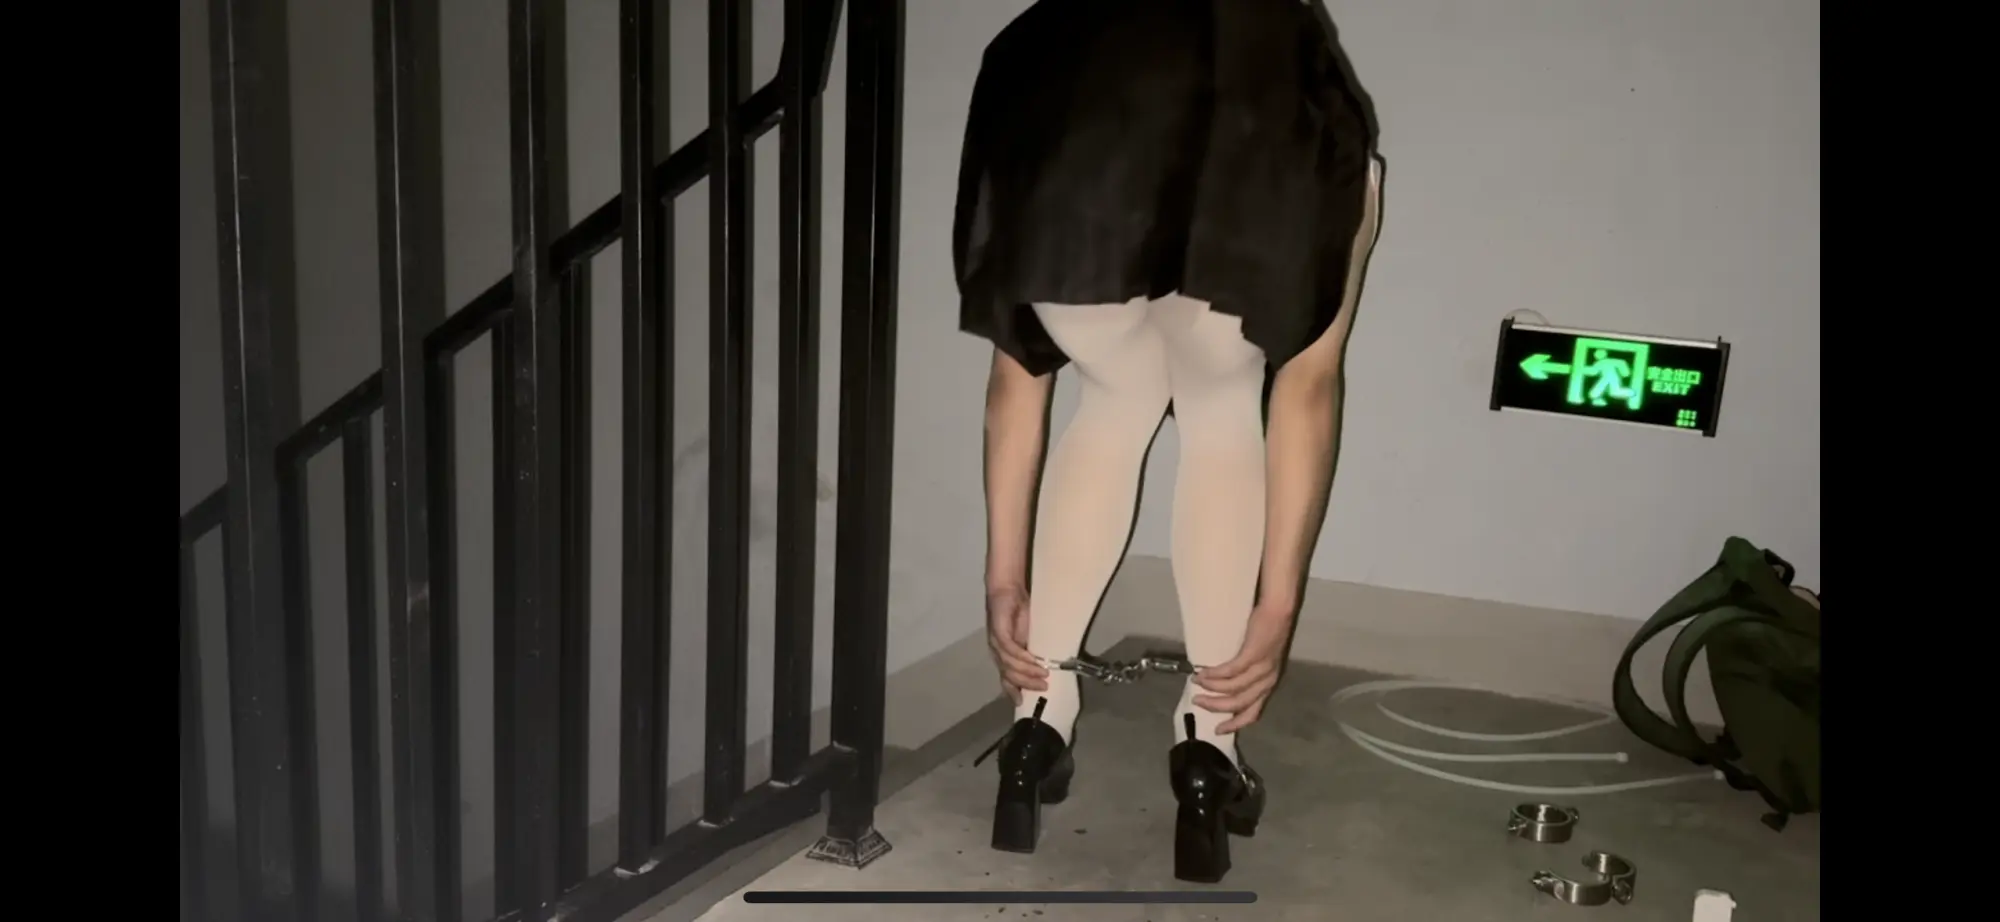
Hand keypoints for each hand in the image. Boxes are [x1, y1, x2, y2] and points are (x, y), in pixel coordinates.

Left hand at [986, 585, 1047, 703]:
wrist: (1007, 590)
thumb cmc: (1017, 612)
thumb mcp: (1027, 636)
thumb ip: (1032, 650)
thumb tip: (1044, 665)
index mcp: (1002, 655)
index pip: (1005, 678)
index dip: (1011, 691)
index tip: (1021, 702)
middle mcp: (997, 652)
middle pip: (1008, 675)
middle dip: (1026, 684)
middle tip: (1043, 688)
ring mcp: (996, 643)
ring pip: (1009, 665)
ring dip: (1027, 672)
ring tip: (1044, 675)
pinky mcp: (998, 633)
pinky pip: (1010, 650)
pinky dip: (1022, 658)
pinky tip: (1034, 662)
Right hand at [1191, 605, 1294, 732]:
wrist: (1279, 610)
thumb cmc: (1268, 632)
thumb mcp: (1261, 660)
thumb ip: (1249, 674)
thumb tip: (1224, 684)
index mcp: (1268, 684)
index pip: (1253, 713)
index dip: (1235, 724)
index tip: (1217, 729)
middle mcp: (1267, 681)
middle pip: (1239, 704)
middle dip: (1215, 706)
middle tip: (1197, 702)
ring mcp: (1261, 668)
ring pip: (1233, 689)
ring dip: (1211, 688)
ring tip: (1195, 682)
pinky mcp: (1253, 655)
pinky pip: (1230, 671)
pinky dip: (1214, 674)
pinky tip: (1203, 672)